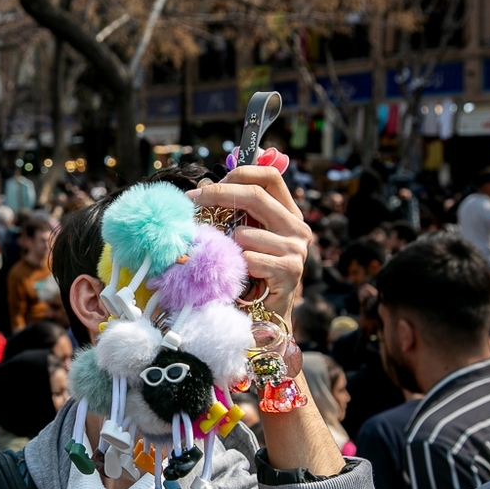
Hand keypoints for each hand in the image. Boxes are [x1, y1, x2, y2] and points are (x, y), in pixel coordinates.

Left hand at [188, 166, 312, 322]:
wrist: (265, 316)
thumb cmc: (248, 274)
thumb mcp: (244, 238)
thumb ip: (235, 212)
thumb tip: (204, 185)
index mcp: (288, 213)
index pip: (270, 176)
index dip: (239, 172)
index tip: (210, 182)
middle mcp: (297, 227)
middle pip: (255, 195)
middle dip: (218, 195)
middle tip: (192, 199)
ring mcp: (296, 249)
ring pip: (245, 233)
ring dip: (227, 247)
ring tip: (228, 263)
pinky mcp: (289, 271)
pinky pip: (249, 259)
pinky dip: (236, 268)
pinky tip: (240, 278)